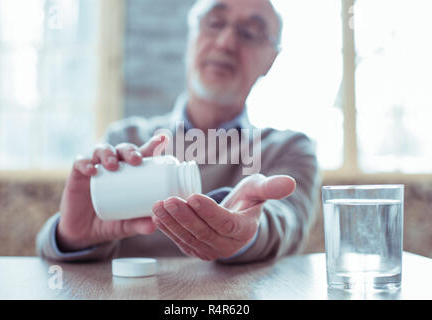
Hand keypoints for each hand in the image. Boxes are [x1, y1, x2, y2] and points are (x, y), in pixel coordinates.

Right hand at [56, 134, 168, 251]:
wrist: (85, 234)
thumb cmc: (112, 223)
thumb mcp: (127, 225)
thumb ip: (139, 225)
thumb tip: (154, 224)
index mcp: (131, 174)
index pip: (143, 154)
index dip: (153, 145)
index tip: (163, 139)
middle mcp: (115, 166)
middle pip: (123, 149)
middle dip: (130, 151)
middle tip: (136, 160)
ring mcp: (96, 168)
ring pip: (102, 150)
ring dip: (108, 154)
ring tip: (113, 166)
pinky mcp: (77, 174)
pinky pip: (80, 163)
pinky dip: (85, 163)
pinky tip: (91, 171)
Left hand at [151, 174, 295, 259]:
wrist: (236, 218)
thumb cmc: (247, 201)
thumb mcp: (259, 190)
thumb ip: (271, 187)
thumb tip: (290, 183)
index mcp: (243, 230)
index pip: (224, 223)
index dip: (209, 212)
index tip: (193, 196)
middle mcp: (226, 245)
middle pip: (202, 232)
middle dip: (184, 216)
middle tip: (169, 199)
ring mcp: (210, 249)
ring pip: (188, 238)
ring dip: (171, 223)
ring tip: (158, 206)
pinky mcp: (196, 249)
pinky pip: (180, 241)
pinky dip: (168, 229)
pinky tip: (157, 216)